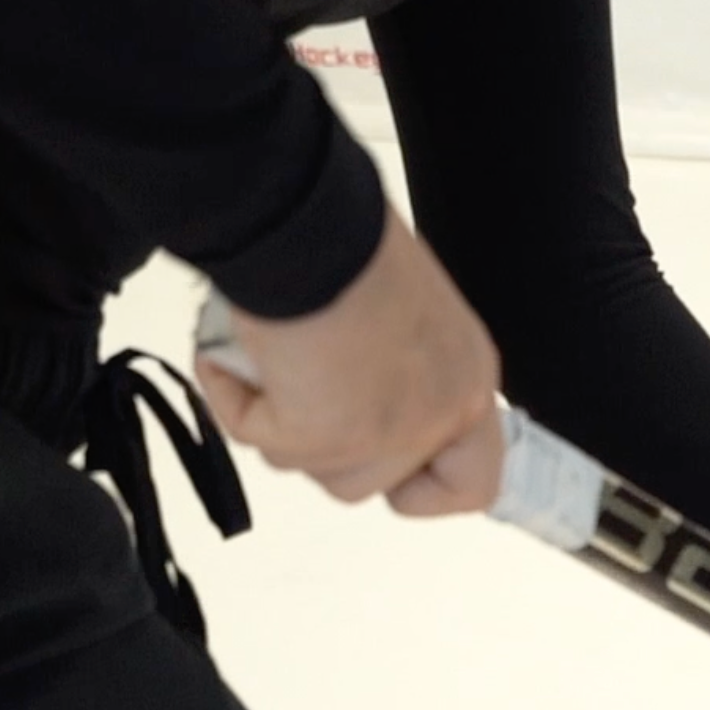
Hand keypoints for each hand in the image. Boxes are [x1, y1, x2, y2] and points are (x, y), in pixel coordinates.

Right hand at [194, 206, 504, 516]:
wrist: (311, 224)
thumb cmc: (350, 242)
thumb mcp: (403, 318)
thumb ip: (399, 374)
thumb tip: (354, 397)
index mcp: (469, 381)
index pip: (473, 486)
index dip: (419, 485)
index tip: (377, 456)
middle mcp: (440, 415)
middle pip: (374, 484)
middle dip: (324, 445)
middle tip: (300, 386)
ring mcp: (386, 433)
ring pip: (317, 470)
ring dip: (281, 422)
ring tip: (273, 357)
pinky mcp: (324, 435)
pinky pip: (262, 442)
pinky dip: (236, 401)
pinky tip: (236, 355)